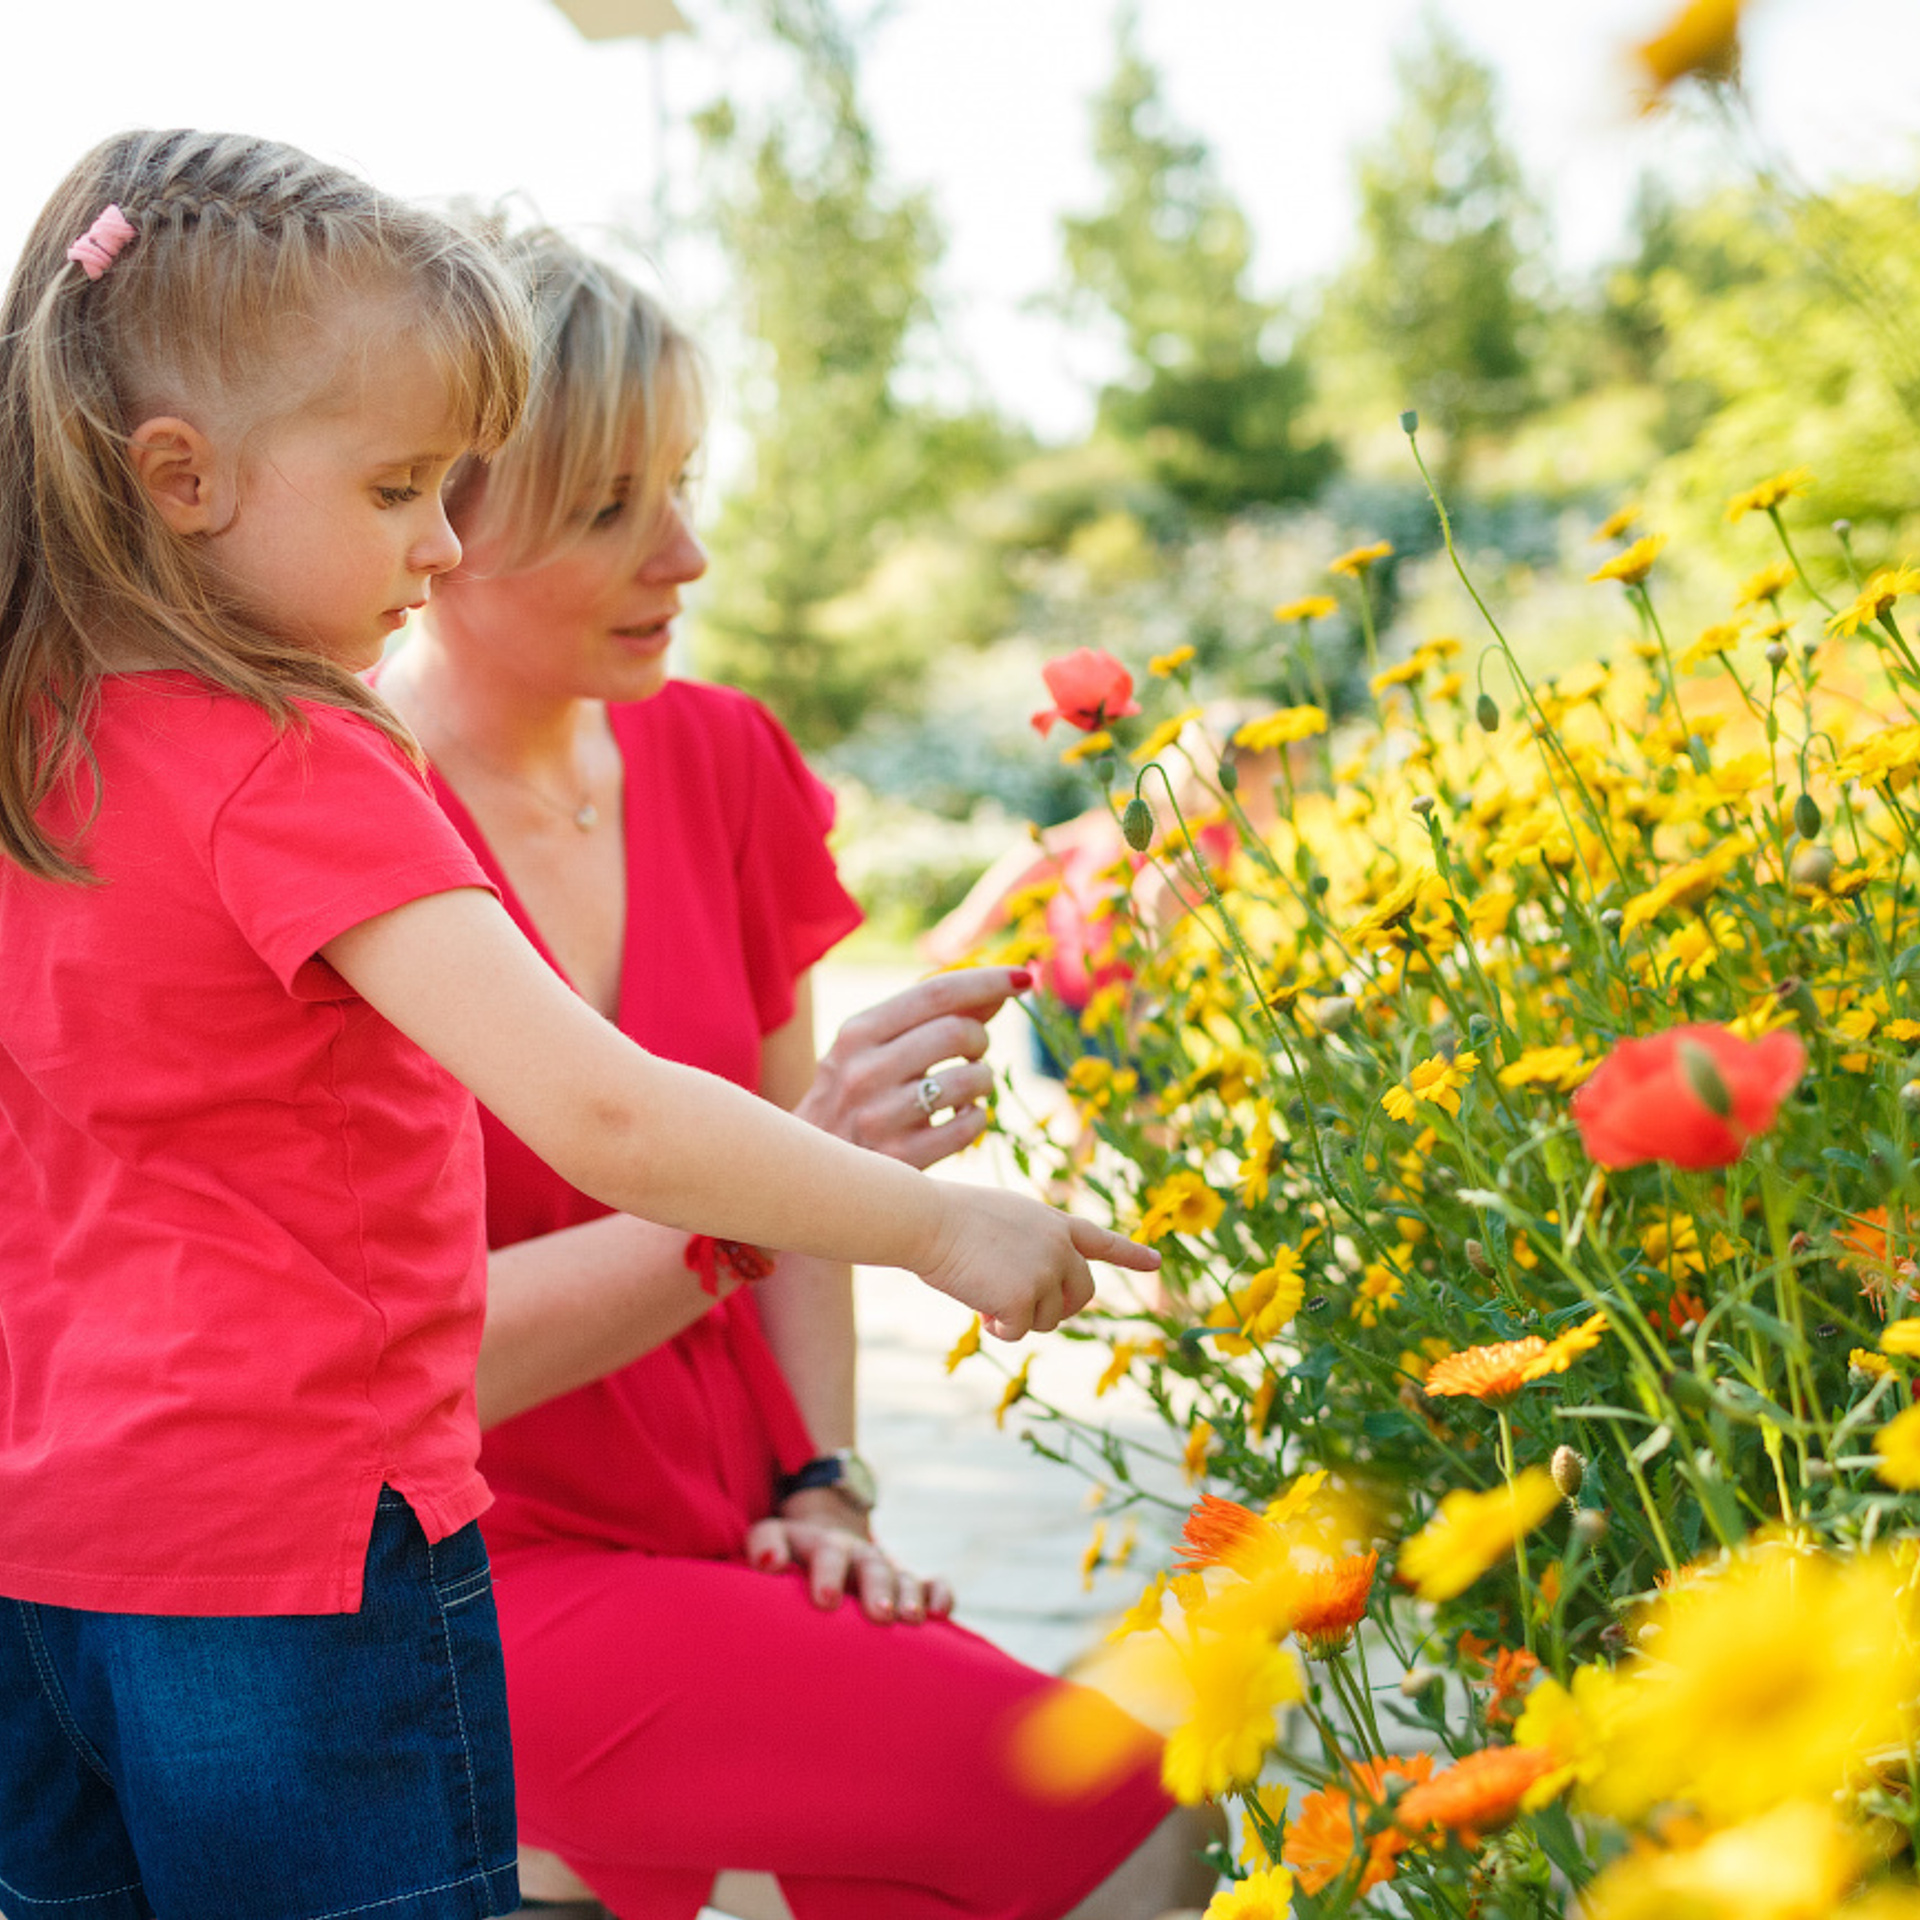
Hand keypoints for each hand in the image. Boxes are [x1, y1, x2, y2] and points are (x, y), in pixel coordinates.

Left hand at [745, 1503, 954, 1624]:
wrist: (826, 1542)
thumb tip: (769, 1563)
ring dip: (909, 1595)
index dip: (828, 1572)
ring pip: (903, 1576)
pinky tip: (940, 1612)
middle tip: (879, 1615)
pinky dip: (939, 1594)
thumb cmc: (791, 1554)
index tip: (826, 1602)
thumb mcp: (773, 1537)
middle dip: (876, 1588)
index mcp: (823, 1544)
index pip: (826, 1552)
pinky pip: (931, 1584)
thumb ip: (764, 1546)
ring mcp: (884, 1568)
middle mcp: (857, 1554)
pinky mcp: (906, 1583)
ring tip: (910, 1620)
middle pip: (870, 1565)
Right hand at [795, 967, 1031, 1170]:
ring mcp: (880, 1118)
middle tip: (974, 1051)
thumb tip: (997, 990)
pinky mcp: (900, 1161)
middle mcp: (863, 1072)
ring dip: (984, 1079)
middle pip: (956, 1032)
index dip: (986, 980)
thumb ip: (928, 1019)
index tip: (1023, 976)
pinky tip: (960, 1117)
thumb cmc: (850, 1100)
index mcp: (856, 1034)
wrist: (805, 1174)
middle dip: (980, 1039)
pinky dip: (977, 1116)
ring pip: (970, 1079)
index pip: (934, 992)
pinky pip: (969, 1125)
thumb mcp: (870, 1050)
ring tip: (969, 1087)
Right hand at [920, 1185, 1159, 1340]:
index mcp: (1054, 1222)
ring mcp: (1046, 1272)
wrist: (927, 1220)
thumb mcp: (1002, 1220)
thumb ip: (1029, 1246)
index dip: (1129, 1254)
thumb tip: (1032, 1292)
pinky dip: (998, 1327)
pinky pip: (1018, 1331)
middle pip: (1082, 1295)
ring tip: (984, 1290)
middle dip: (1058, 1309)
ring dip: (1018, 1316)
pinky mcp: (1025, 1298)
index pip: (1101, 1240)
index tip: (1156, 1262)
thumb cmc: (948, 1217)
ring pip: (1048, 1319)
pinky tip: (978, 1304)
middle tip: (1020, 1307)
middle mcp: (1060, 1247)